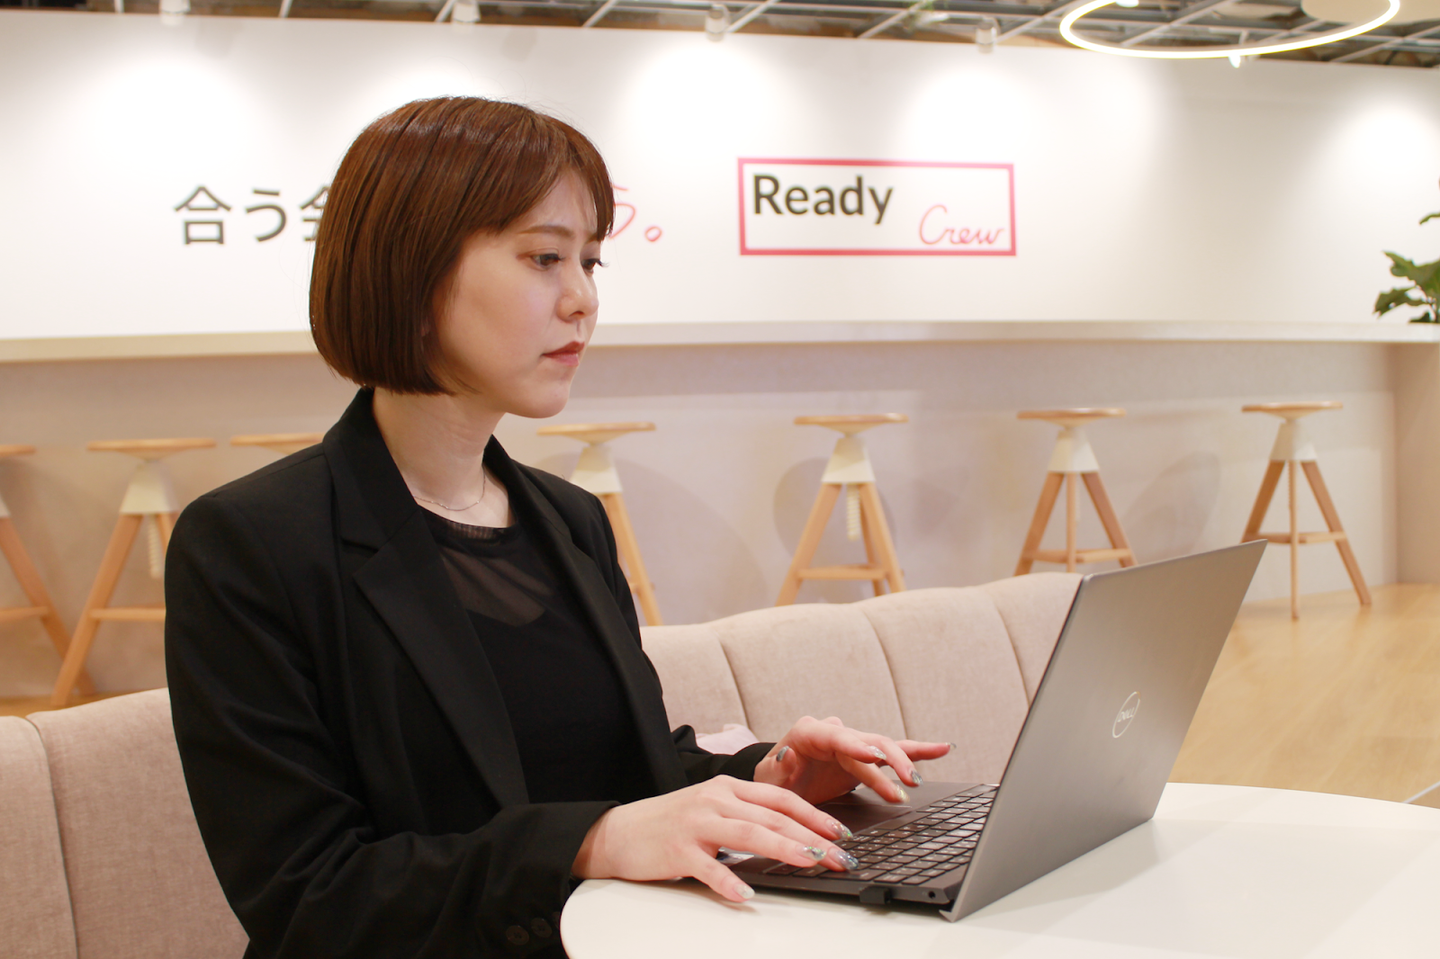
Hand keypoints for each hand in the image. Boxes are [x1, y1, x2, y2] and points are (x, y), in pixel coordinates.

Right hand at [572, 775, 858, 902]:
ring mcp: (695, 823)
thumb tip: (792, 835)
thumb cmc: (670, 824)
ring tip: (811, 863)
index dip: (814, 815)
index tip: (842, 834)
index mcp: (727, 788)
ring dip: (784, 850)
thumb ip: (745, 815)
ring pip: (749, 833)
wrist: (618, 832)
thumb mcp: (711, 808)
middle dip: (812, 837)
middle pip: (773, 817)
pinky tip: (746, 896)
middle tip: (841, 857)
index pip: (780, 799)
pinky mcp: (677, 850)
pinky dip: (728, 882)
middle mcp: (714, 800)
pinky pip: (708, 868)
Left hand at [751, 716, 951, 804]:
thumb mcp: (767, 779)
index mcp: (809, 732)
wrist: (779, 780)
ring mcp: (851, 743)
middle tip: (907, 781)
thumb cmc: (772, 778)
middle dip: (889, 760)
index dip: (857, 745)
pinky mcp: (863, 756)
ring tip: (920, 778)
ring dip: (904, 762)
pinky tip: (941, 749)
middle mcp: (833, 732)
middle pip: (867, 742)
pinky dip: (916, 752)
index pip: (836, 736)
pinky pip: (891, 752)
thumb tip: (789, 755)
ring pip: (883, 747)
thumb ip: (778, 769)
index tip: (875, 756)